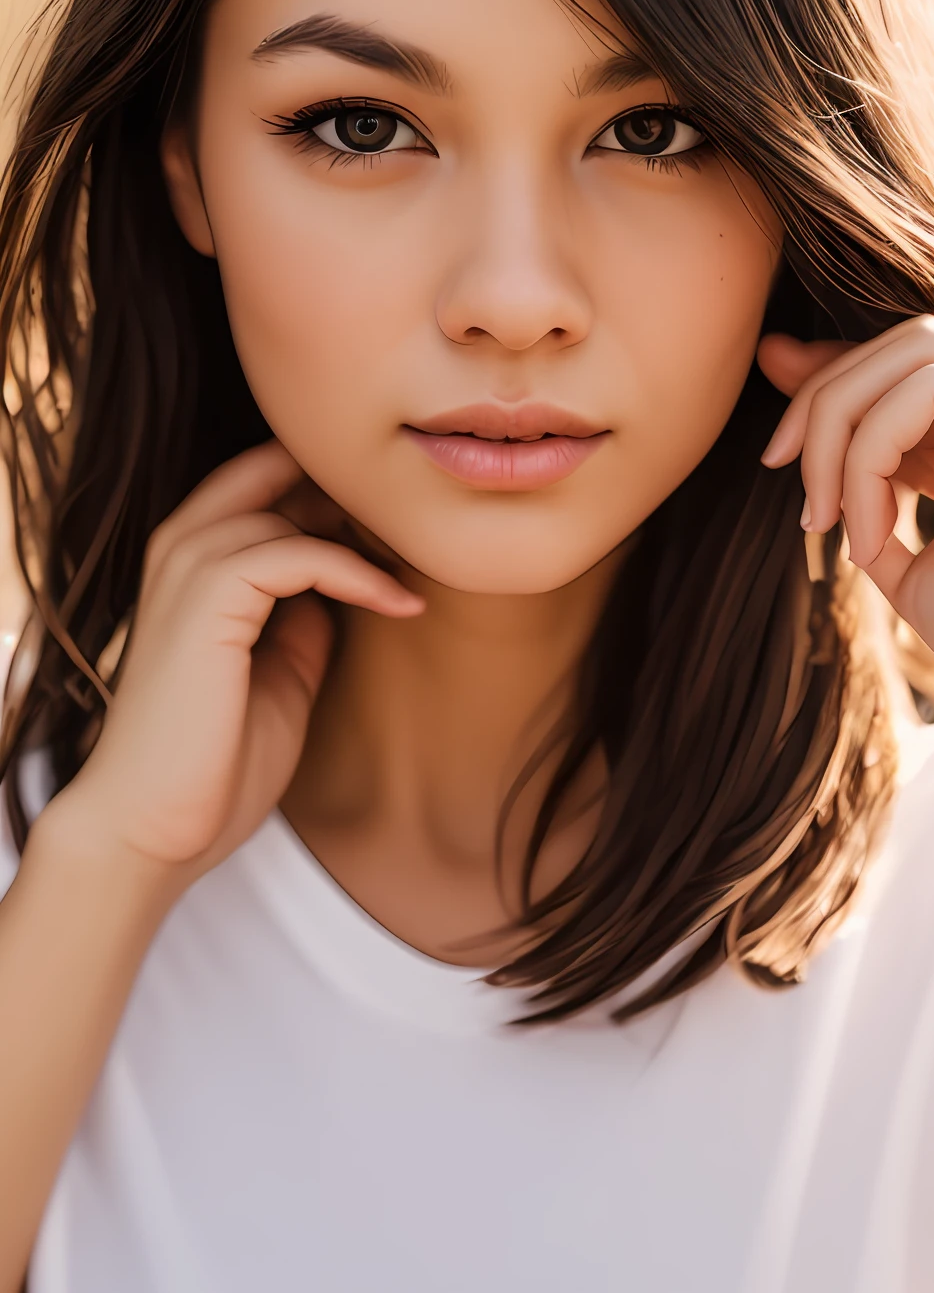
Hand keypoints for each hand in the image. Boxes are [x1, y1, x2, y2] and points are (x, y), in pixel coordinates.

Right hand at [49, 441, 422, 879]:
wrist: (154, 827)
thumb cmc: (214, 761)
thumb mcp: (282, 673)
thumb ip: (306, 619)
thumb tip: (348, 585)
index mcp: (192, 560)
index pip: (265, 478)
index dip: (336, 492)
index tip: (401, 530)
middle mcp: (181, 545)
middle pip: (274, 465)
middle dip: (350, 490)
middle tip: (415, 532)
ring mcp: (189, 565)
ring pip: (291, 503)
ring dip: (365, 531)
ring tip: (419, 567)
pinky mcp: (208, 595)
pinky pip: (300, 552)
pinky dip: (358, 573)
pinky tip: (400, 605)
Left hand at [758, 316, 933, 742]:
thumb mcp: (915, 561)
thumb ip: (868, 492)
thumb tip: (800, 434)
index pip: (914, 373)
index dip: (835, 382)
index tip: (774, 429)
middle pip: (908, 348)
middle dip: (824, 395)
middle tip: (774, 460)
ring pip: (917, 353)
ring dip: (840, 424)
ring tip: (818, 513)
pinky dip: (873, 449)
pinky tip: (863, 525)